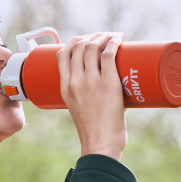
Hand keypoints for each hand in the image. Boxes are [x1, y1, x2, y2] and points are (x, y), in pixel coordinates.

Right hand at [56, 32, 127, 160]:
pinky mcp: (108, 85)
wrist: (100, 145)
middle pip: (79, 46)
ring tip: (114, 36)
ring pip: (93, 47)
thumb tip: (114, 85)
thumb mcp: (81, 109)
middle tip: (105, 37)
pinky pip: (108, 55)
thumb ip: (90, 95)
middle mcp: (75, 82)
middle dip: (92, 36)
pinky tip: (119, 40)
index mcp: (64, 88)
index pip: (62, 54)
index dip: (74, 41)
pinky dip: (113, 43)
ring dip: (104, 36)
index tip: (85, 39)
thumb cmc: (94, 132)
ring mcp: (91, 82)